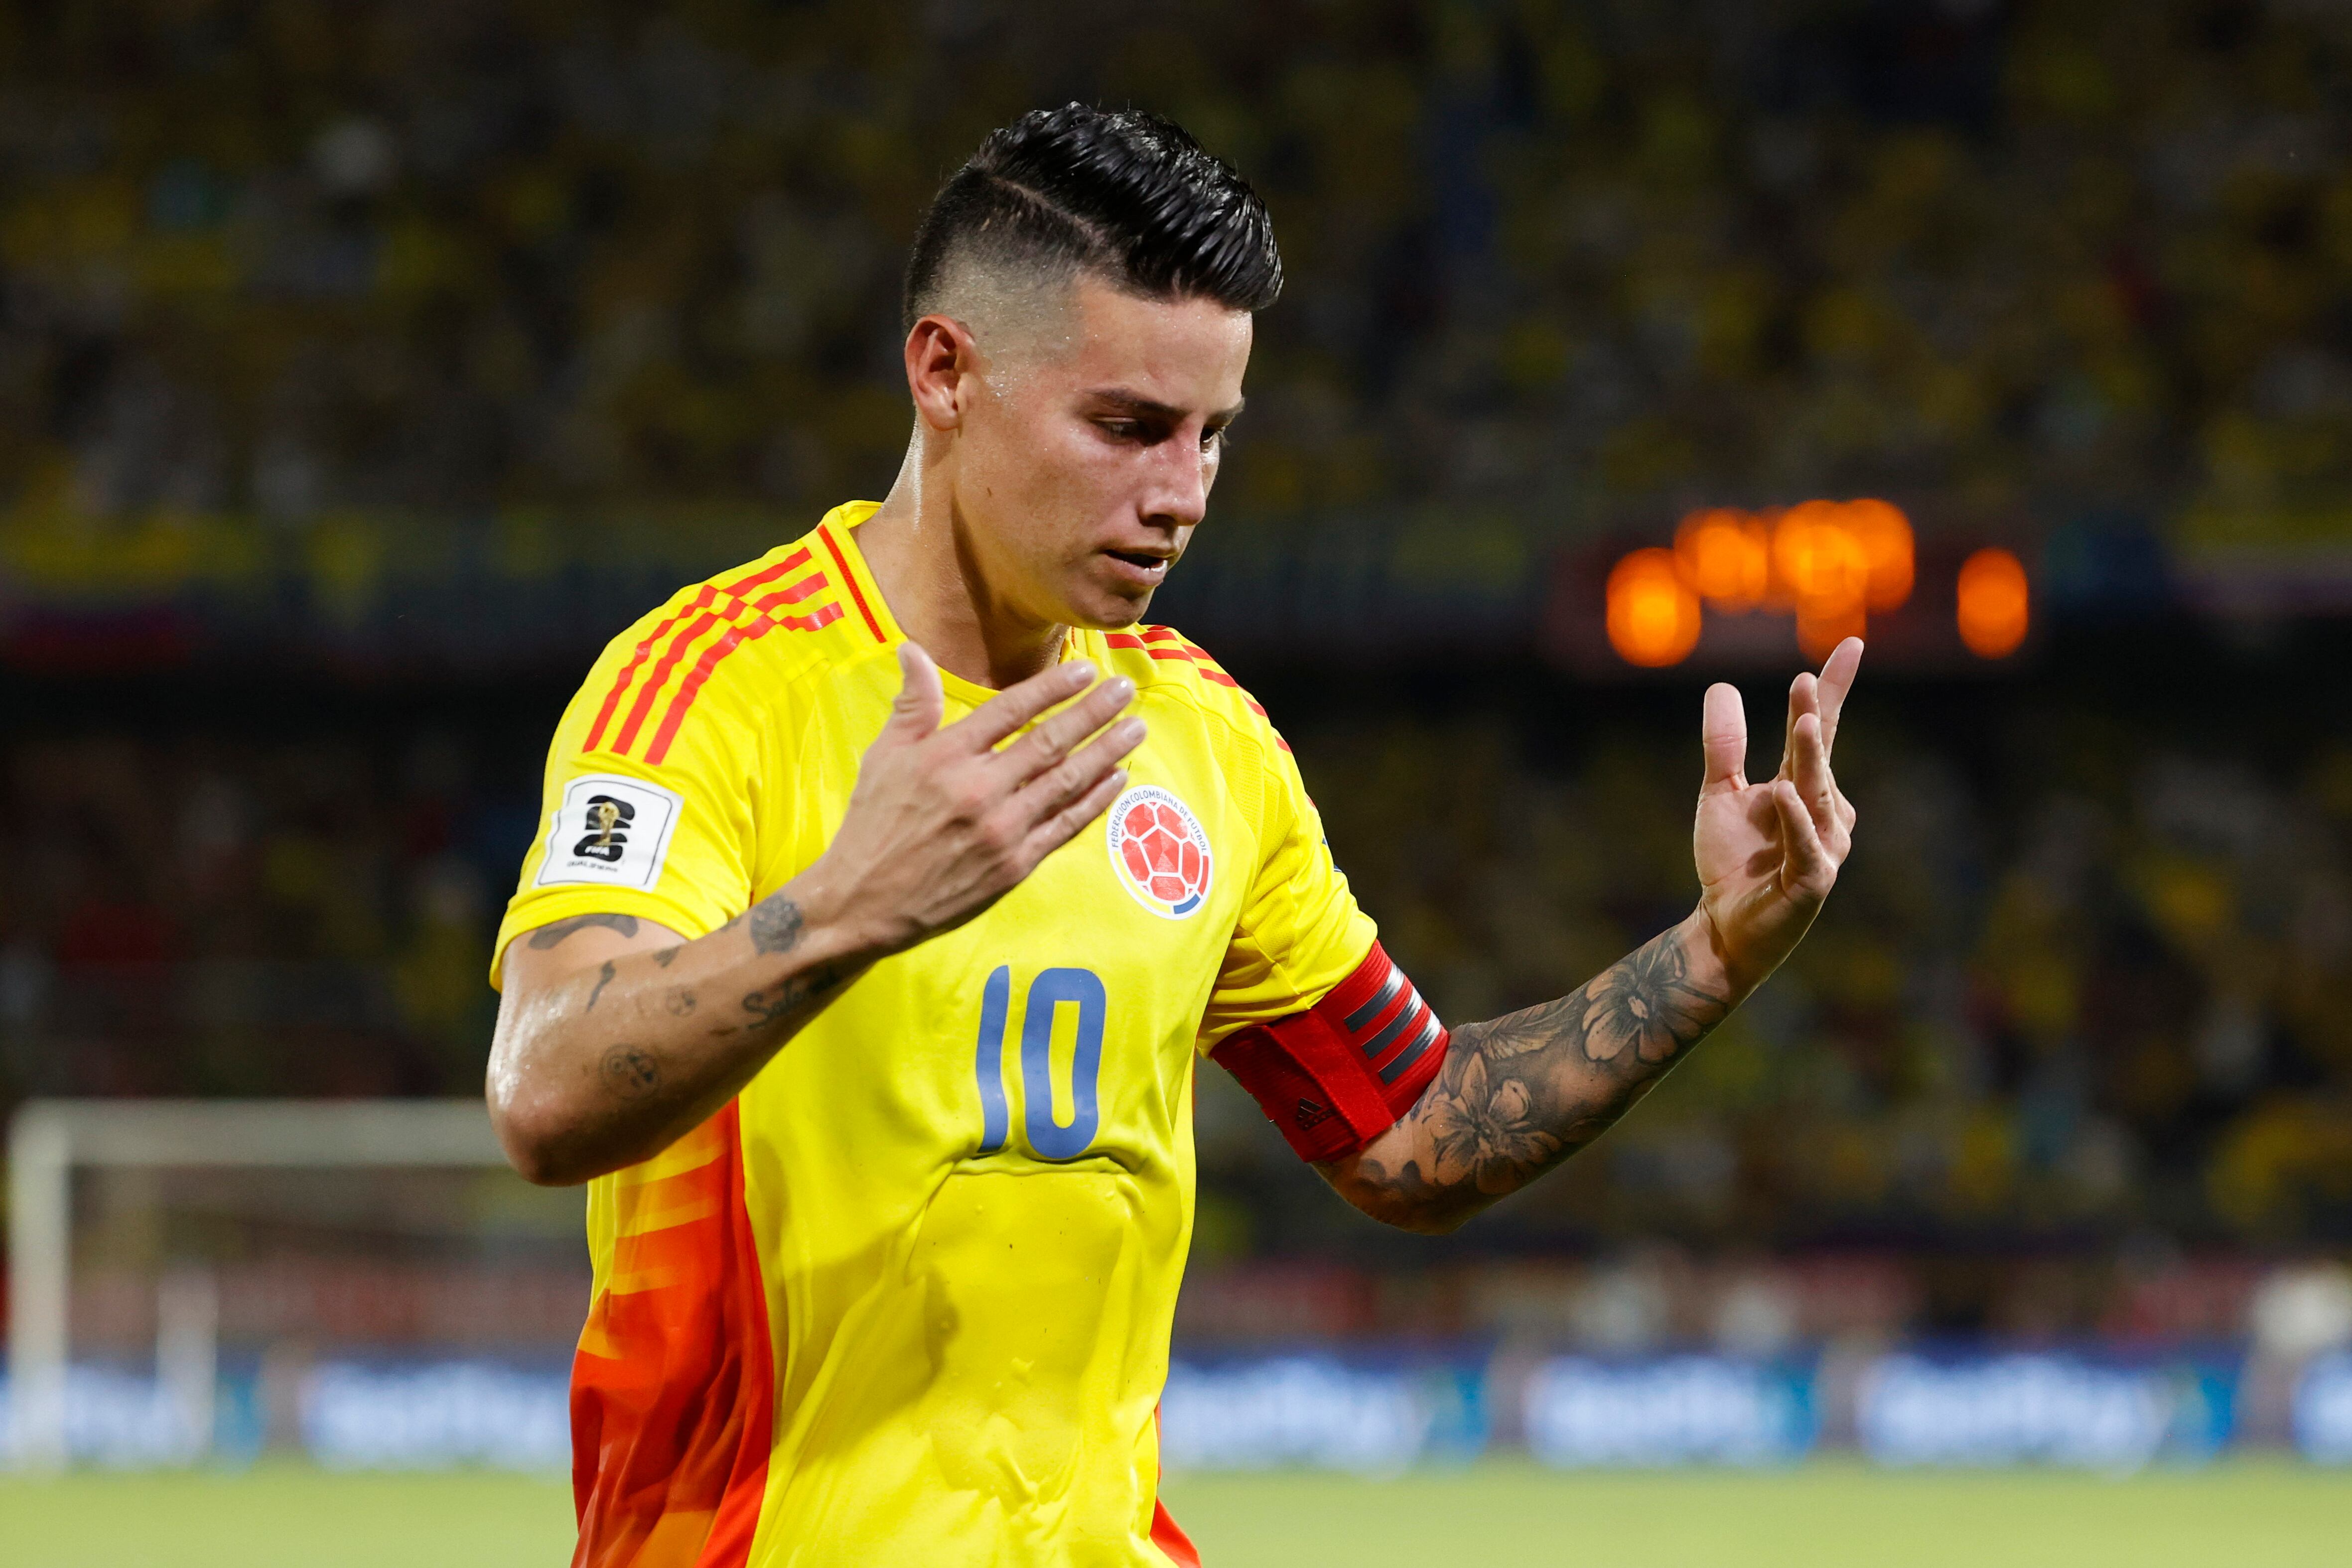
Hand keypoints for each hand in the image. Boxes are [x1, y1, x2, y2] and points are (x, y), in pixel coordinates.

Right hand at [804, 642, 1145, 954]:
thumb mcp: (884, 757)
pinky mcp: (1015, 865)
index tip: (1086, 670)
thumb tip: (913, 650)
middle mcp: (979, 790)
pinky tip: (1118, 778)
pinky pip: (1065, 826)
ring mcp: (1002, 830)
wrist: (865, 902)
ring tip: (1136, 728)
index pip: (1012, 710)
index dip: (1053, 687)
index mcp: (947, 757)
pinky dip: (1095, 800)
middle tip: (1125, 689)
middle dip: (1094, 713)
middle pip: (1050, 742)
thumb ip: (912, 704)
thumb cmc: (873, 824)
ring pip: (1067, 782)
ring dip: (1106, 752)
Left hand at [1692, 637, 1860, 991]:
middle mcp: (1824, 813)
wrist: (1722, 926)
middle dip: (1814, 718)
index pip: (1823, 731)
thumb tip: (1722, 687)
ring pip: (1818, 797)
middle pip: (1819, 757)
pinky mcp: (1813, 882)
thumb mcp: (1718, 794)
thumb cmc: (1729, 862)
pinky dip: (1796, 819)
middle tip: (1806, 679)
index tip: (1851, 645)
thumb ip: (1723, 747)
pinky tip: (1783, 792)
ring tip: (1800, 722)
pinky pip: (1807, 845)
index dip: (1834, 690)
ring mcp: (1825, 848)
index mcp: (1805, 787)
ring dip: (1809, 760)